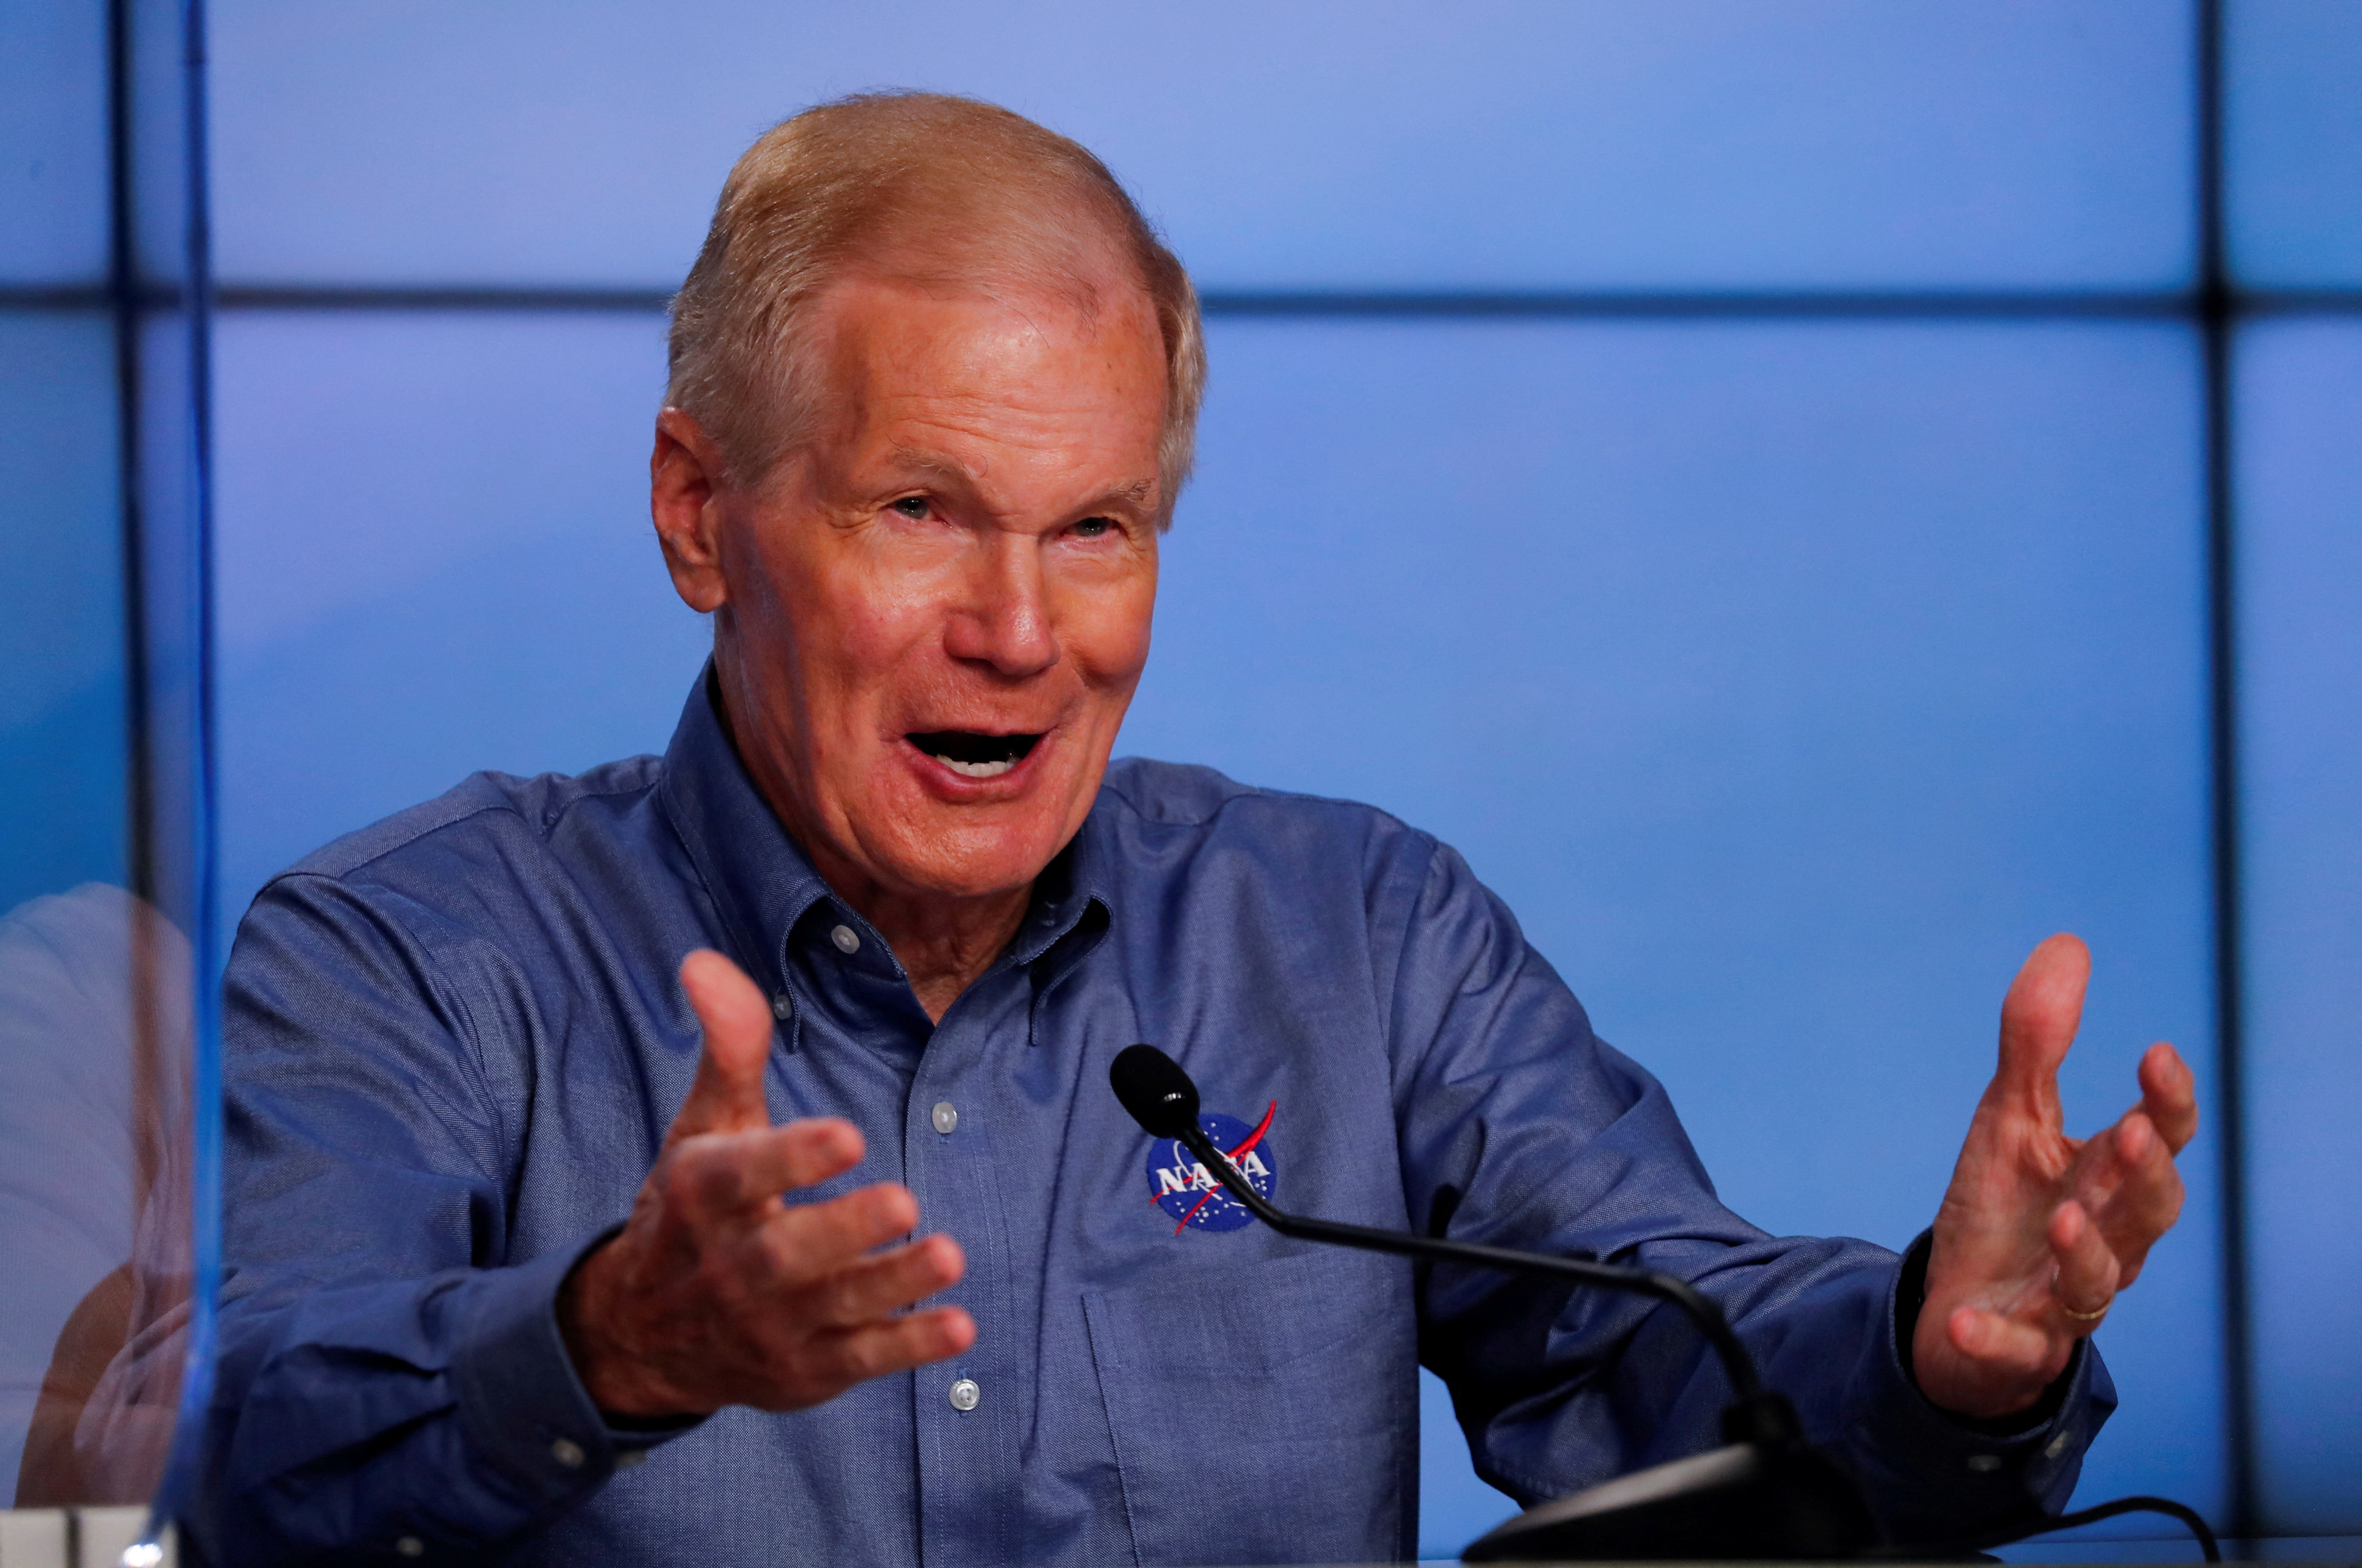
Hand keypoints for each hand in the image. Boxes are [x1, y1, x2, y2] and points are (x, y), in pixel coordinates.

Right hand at [559, 950, 974, 1416]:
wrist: (640, 1335)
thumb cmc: (689, 1212)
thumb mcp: (703, 1126)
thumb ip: (728, 1048)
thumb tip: (706, 959)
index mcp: (701, 1196)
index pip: (738, 1177)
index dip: (791, 1157)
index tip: (846, 1133)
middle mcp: (729, 1267)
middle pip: (786, 1253)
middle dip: (844, 1230)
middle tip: (904, 1200)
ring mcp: (768, 1324)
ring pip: (833, 1308)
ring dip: (893, 1285)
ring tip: (950, 1255)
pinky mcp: (804, 1369)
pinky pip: (859, 1360)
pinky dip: (908, 1348)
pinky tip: (959, 1326)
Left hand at [1913, 934, 2197, 1420]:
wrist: (1957, 1307)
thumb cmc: (2004, 1211)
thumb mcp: (2010, 1119)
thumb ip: (2037, 1042)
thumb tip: (2067, 945)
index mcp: (2104, 1181)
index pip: (2157, 1140)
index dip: (2167, 1102)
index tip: (2154, 1053)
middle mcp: (2101, 1241)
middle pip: (2148, 1214)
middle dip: (2145, 1176)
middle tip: (2128, 1132)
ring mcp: (2061, 1300)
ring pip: (2096, 1285)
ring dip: (2084, 1252)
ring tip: (2061, 1218)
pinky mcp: (2016, 1347)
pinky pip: (2014, 1351)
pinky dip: (1993, 1340)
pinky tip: (1964, 1323)